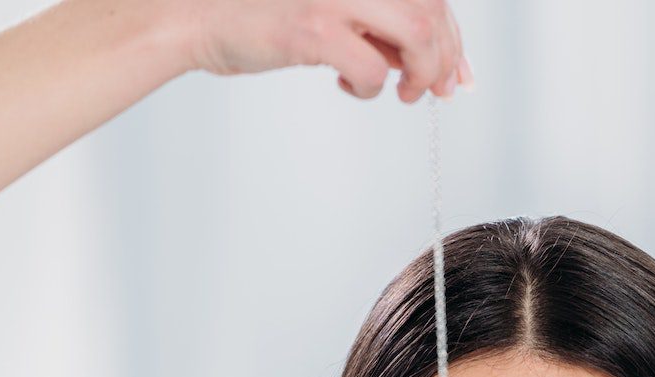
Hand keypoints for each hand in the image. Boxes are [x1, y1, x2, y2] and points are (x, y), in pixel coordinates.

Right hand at [166, 0, 473, 100]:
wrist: (196, 15)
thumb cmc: (261, 14)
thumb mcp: (332, 7)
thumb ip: (377, 23)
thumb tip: (430, 60)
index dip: (453, 35)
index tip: (458, 71)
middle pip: (433, 8)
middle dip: (445, 57)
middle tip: (434, 88)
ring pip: (418, 32)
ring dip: (422, 71)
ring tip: (403, 91)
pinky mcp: (313, 28)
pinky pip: (372, 70)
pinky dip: (371, 89)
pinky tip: (349, 87)